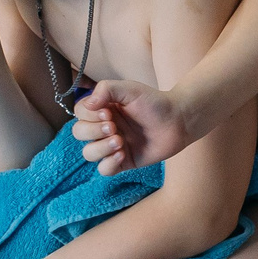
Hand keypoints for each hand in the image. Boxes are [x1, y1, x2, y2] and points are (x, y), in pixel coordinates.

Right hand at [71, 77, 190, 173]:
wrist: (178, 120)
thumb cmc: (155, 102)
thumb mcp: (129, 89)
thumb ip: (106, 89)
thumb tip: (88, 104)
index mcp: (102, 109)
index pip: (80, 113)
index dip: (88, 115)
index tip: (107, 112)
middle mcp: (104, 127)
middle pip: (79, 133)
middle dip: (93, 131)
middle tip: (114, 126)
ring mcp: (113, 145)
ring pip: (88, 153)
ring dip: (100, 148)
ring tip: (120, 141)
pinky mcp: (123, 162)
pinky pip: (104, 170)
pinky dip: (108, 163)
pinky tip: (122, 154)